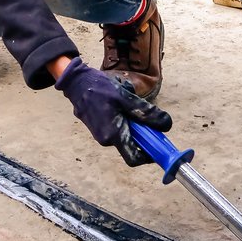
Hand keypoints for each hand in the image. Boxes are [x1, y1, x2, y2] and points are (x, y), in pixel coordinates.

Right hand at [54, 57, 171, 166]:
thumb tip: (166, 124)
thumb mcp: (126, 97)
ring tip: (125, 101)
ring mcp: (99, 134)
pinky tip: (117, 101)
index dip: (149, 155)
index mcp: (112, 135)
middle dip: (140, 130)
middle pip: (131, 144)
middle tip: (144, 113)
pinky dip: (122, 118)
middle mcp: (105, 140)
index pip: (134, 158)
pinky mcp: (97, 127)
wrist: (75, 81)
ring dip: (130, 121)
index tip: (158, 144)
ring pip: (123, 134)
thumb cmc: (98, 88)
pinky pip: (115, 128)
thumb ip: (146, 113)